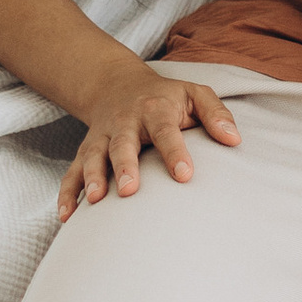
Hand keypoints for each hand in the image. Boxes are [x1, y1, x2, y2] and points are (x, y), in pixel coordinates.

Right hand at [58, 66, 242, 216]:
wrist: (118, 84)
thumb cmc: (166, 97)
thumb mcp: (194, 94)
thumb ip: (216, 113)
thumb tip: (234, 140)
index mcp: (154, 109)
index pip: (165, 130)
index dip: (174, 152)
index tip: (185, 175)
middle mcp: (124, 122)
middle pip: (122, 144)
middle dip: (124, 166)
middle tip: (130, 190)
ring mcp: (102, 137)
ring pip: (93, 157)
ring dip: (92, 178)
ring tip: (94, 201)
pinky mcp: (86, 150)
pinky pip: (73, 172)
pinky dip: (67, 193)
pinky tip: (67, 217)